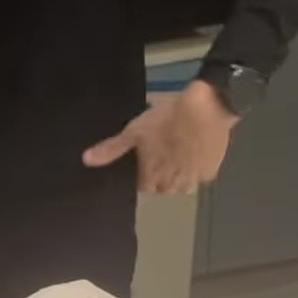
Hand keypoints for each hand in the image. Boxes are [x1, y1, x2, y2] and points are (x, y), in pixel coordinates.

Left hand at [82, 79, 237, 192]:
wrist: (206, 108)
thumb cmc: (166, 119)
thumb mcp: (134, 131)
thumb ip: (111, 148)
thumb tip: (85, 160)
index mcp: (152, 177)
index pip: (144, 187)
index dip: (144, 174)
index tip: (145, 162)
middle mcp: (172, 184)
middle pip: (163, 189)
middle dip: (161, 178)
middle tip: (162, 156)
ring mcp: (193, 179)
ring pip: (182, 187)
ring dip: (178, 177)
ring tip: (178, 155)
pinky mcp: (211, 171)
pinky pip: (200, 177)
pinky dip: (197, 169)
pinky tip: (195, 153)